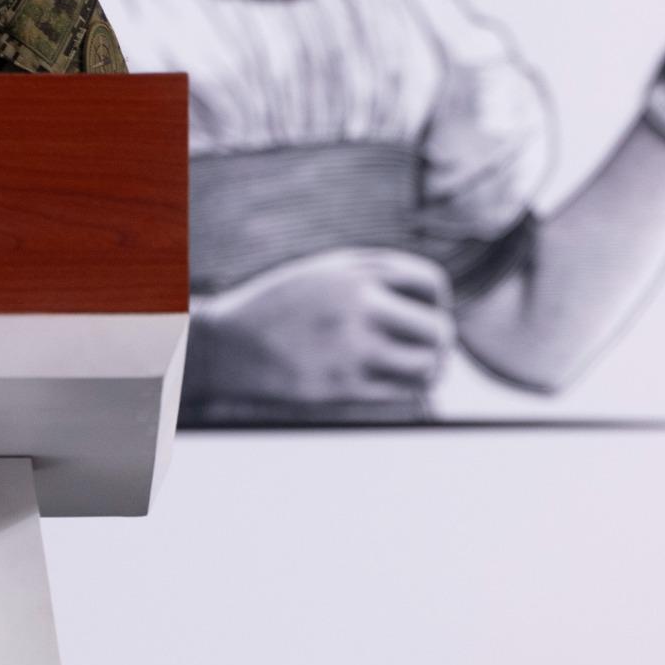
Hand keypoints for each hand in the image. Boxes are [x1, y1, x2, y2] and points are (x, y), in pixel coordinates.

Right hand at [190, 248, 453, 408]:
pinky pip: (403, 393)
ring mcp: (351, 347)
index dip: (435, 302)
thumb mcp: (324, 273)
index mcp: (355, 271)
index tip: (420, 314)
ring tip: (415, 370)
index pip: (432, 284)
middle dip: (439, 342)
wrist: (226, 345)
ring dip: (429, 370)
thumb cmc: (281, 309)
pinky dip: (405, 390)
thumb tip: (437, 306)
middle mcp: (357, 304)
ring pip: (428, 366)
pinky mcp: (342, 386)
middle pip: (438, 329)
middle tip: (427, 350)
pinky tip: (390, 384)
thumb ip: (376, 277)